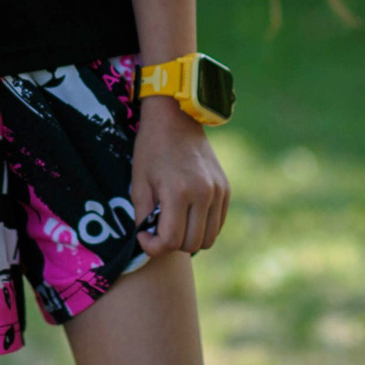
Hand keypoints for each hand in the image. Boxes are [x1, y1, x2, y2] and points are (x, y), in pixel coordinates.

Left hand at [130, 95, 228, 256]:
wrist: (176, 118)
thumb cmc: (152, 148)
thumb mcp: (138, 182)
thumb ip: (143, 216)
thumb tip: (149, 240)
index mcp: (178, 192)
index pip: (171, 241)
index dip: (153, 246)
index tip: (143, 234)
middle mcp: (203, 194)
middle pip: (191, 244)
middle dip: (171, 244)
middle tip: (157, 228)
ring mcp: (218, 192)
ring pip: (208, 238)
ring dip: (189, 238)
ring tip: (174, 222)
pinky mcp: (226, 189)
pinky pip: (218, 224)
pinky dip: (203, 227)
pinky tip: (188, 215)